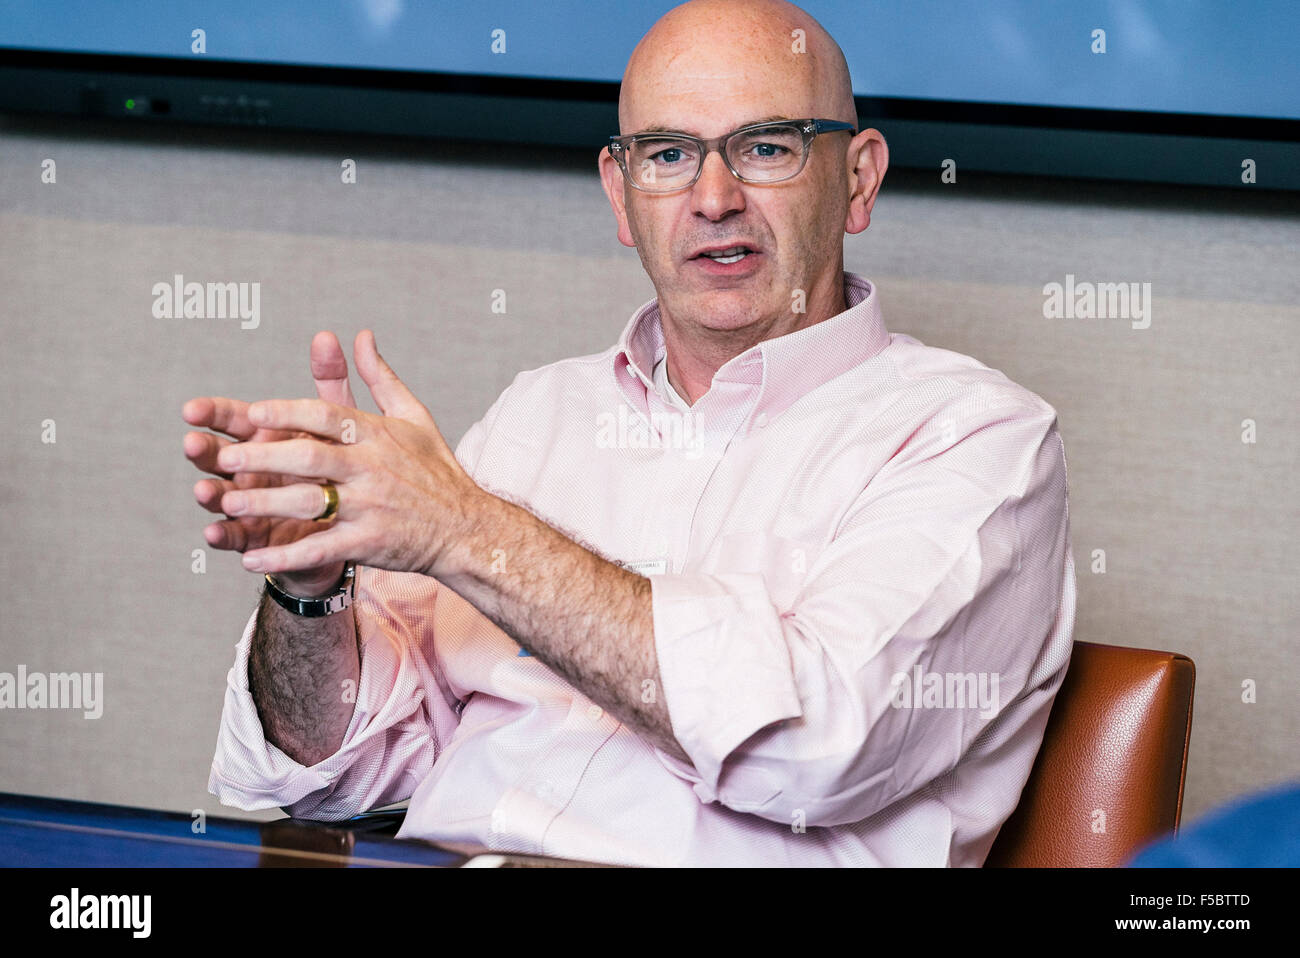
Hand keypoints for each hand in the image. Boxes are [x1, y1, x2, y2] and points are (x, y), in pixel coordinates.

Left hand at [207, 330, 485, 579]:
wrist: (466, 528)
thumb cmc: (436, 471)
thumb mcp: (414, 417)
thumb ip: (381, 378)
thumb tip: (361, 336)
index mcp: (378, 435)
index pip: (327, 415)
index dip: (288, 412)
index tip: (252, 412)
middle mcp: (372, 469)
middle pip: (310, 458)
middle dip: (264, 457)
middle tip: (224, 457)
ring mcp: (370, 507)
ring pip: (310, 503)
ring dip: (265, 503)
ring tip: (225, 503)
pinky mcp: (369, 543)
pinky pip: (320, 549)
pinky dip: (284, 555)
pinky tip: (249, 559)